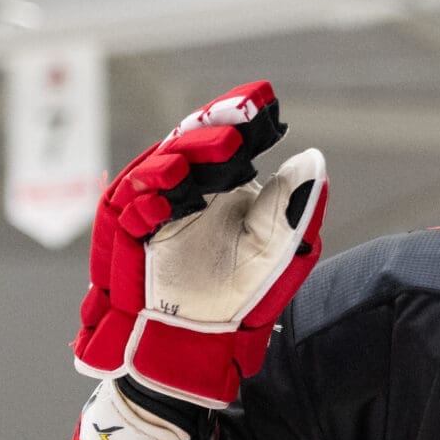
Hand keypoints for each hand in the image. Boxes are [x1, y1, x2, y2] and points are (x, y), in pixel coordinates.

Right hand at [74, 82, 328, 407]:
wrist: (200, 341)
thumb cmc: (241, 295)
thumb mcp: (279, 251)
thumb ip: (295, 206)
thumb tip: (314, 159)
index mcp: (226, 184)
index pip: (230, 137)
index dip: (242, 116)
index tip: (264, 99)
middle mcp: (189, 187)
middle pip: (192, 143)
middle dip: (211, 131)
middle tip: (235, 128)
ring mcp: (154, 207)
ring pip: (157, 169)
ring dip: (175, 162)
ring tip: (197, 160)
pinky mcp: (127, 234)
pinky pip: (126, 212)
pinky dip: (142, 206)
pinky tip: (161, 205)